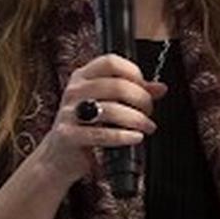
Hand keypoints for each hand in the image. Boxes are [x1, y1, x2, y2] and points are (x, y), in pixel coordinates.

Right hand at [34, 54, 166, 184]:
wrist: (59, 156)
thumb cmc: (85, 126)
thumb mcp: (107, 104)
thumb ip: (133, 93)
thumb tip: (160, 88)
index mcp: (82, 77)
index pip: (110, 62)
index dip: (133, 72)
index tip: (146, 87)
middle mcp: (74, 91)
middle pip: (116, 85)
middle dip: (140, 99)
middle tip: (149, 111)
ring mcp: (68, 112)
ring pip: (111, 109)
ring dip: (136, 119)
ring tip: (147, 126)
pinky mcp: (68, 135)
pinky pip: (101, 134)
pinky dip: (124, 136)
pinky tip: (135, 137)